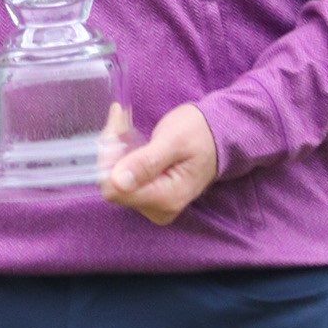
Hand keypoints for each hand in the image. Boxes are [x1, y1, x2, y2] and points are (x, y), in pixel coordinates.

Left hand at [101, 103, 217, 224]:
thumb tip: (117, 182)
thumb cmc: (199, 134)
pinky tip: (127, 134)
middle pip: (112, 184)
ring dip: (114, 148)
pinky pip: (121, 177)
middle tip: (120, 119)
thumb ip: (146, 163)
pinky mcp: (149, 196)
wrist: (218, 135)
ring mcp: (153, 205)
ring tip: (124, 123)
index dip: (109, 160)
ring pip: (113, 178)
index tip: (117, 127)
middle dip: (111, 150)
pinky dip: (119, 153)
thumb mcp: (174, 141)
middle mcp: (158, 208)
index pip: (114, 189)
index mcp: (166, 198)